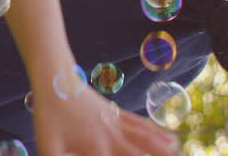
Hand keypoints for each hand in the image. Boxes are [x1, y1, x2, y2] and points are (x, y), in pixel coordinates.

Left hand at [31, 83, 180, 155]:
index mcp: (98, 150)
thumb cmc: (47, 115)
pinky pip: (141, 125)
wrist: (54, 79)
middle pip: (141, 155)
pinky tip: (170, 138)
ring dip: (164, 151)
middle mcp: (113, 138)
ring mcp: (116, 123)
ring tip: (179, 155)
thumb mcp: (48, 147)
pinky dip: (157, 133)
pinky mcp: (115, 112)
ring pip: (147, 140)